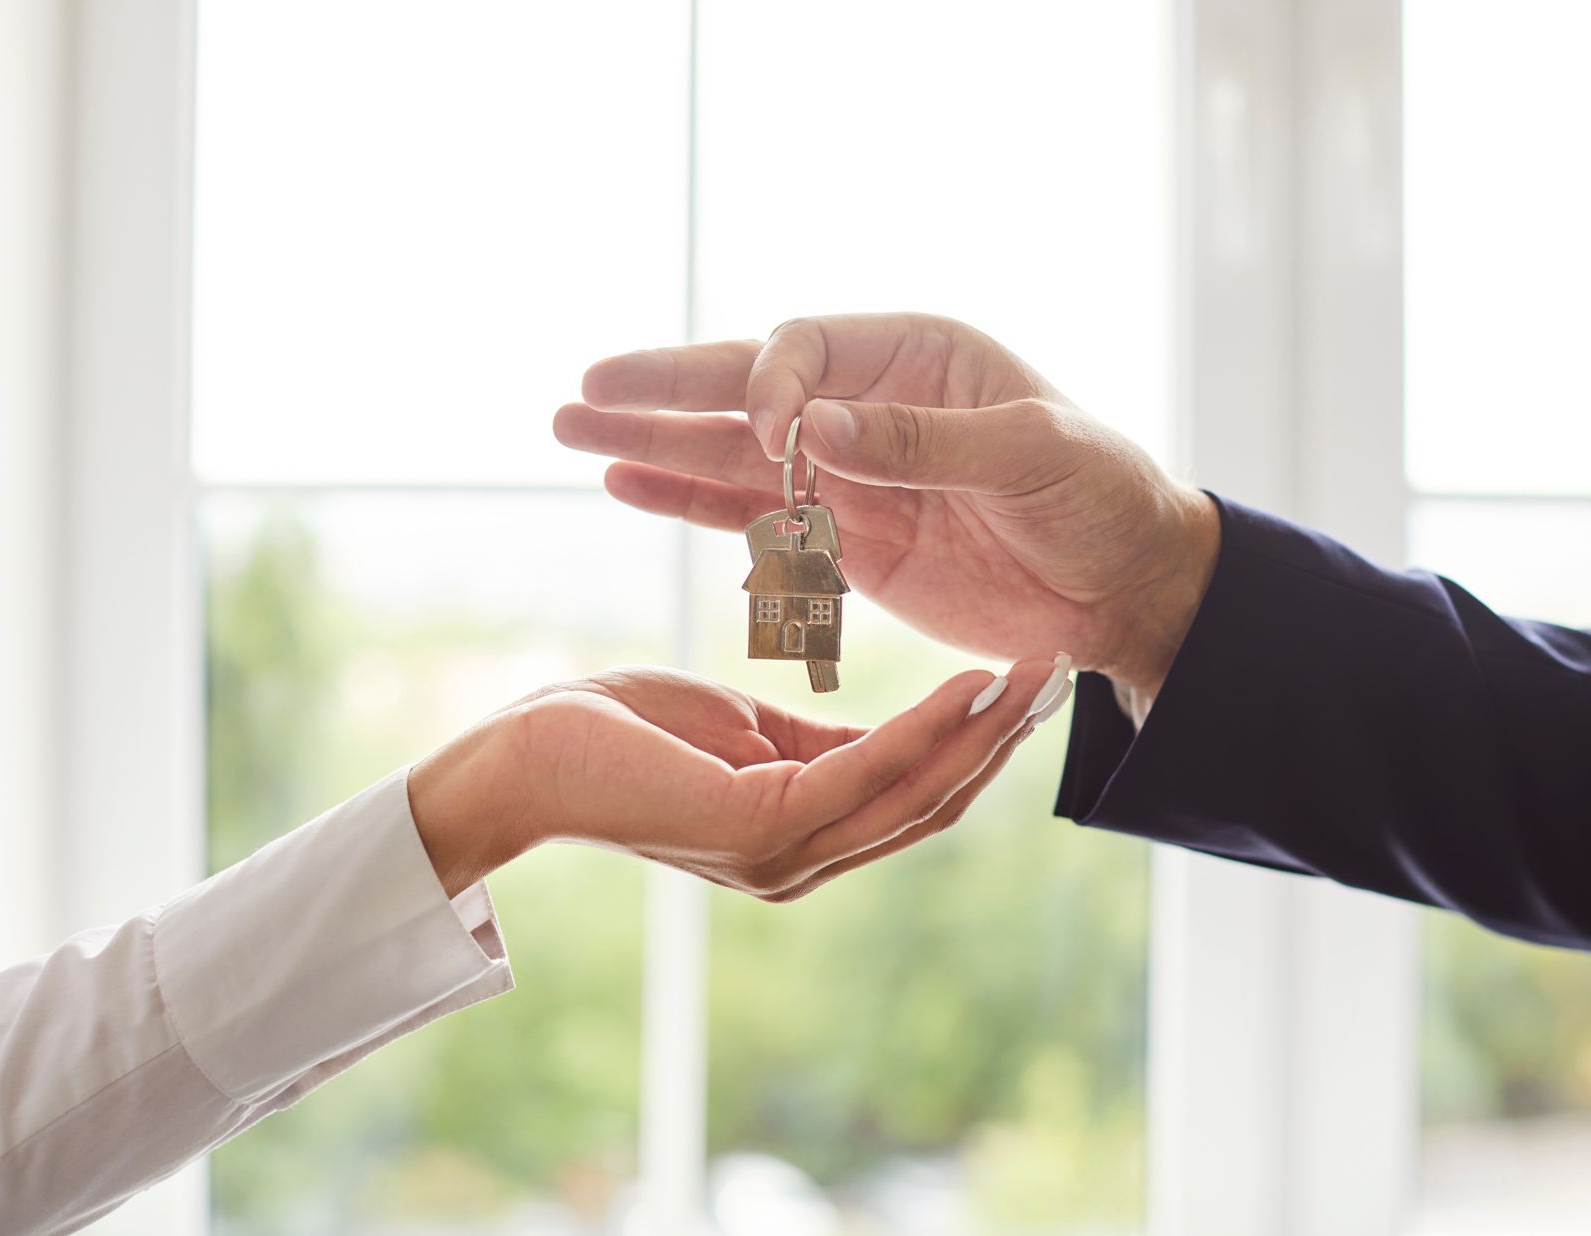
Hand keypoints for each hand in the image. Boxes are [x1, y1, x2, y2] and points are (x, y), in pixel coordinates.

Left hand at [407, 659, 1064, 900]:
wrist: (527, 753)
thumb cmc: (625, 735)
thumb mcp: (749, 733)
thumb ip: (822, 744)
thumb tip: (896, 735)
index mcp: (800, 842)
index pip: (914, 801)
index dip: (979, 747)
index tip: (1029, 684)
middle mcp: (801, 864)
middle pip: (933, 805)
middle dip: (1004, 740)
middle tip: (1063, 672)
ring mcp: (782, 856)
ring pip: (915, 794)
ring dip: (983, 731)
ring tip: (1036, 671)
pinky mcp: (758, 828)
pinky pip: (865, 770)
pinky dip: (924, 726)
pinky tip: (965, 682)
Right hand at [555, 313, 1220, 712]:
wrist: (1126, 586)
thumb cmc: (1101, 496)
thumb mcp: (1030, 456)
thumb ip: (922, 442)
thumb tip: (815, 428)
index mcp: (917, 357)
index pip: (808, 349)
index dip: (772, 386)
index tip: (773, 438)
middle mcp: (869, 404)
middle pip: (747, 386)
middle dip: (666, 388)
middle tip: (585, 389)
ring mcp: (850, 474)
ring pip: (733, 452)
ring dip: (656, 443)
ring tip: (574, 431)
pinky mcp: (845, 540)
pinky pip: (755, 516)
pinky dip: (693, 502)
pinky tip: (629, 485)